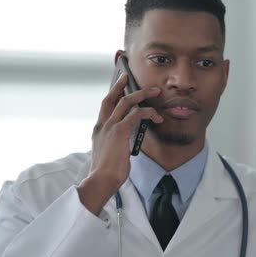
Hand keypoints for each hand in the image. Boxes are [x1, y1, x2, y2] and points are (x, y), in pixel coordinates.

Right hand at [78, 74, 162, 214]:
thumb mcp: (108, 153)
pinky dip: (148, 112)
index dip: (112, 94)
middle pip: (111, 98)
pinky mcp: (119, 131)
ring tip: (155, 91)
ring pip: (126, 102)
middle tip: (128, 76)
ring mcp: (110, 127)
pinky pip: (136, 115)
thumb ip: (114, 143)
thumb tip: (124, 142)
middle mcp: (102, 125)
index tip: (118, 86)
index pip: (105, 106)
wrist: (101, 180)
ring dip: (142, 94)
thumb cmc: (106, 172)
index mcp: (98, 130)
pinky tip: (156, 116)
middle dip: (120, 85)